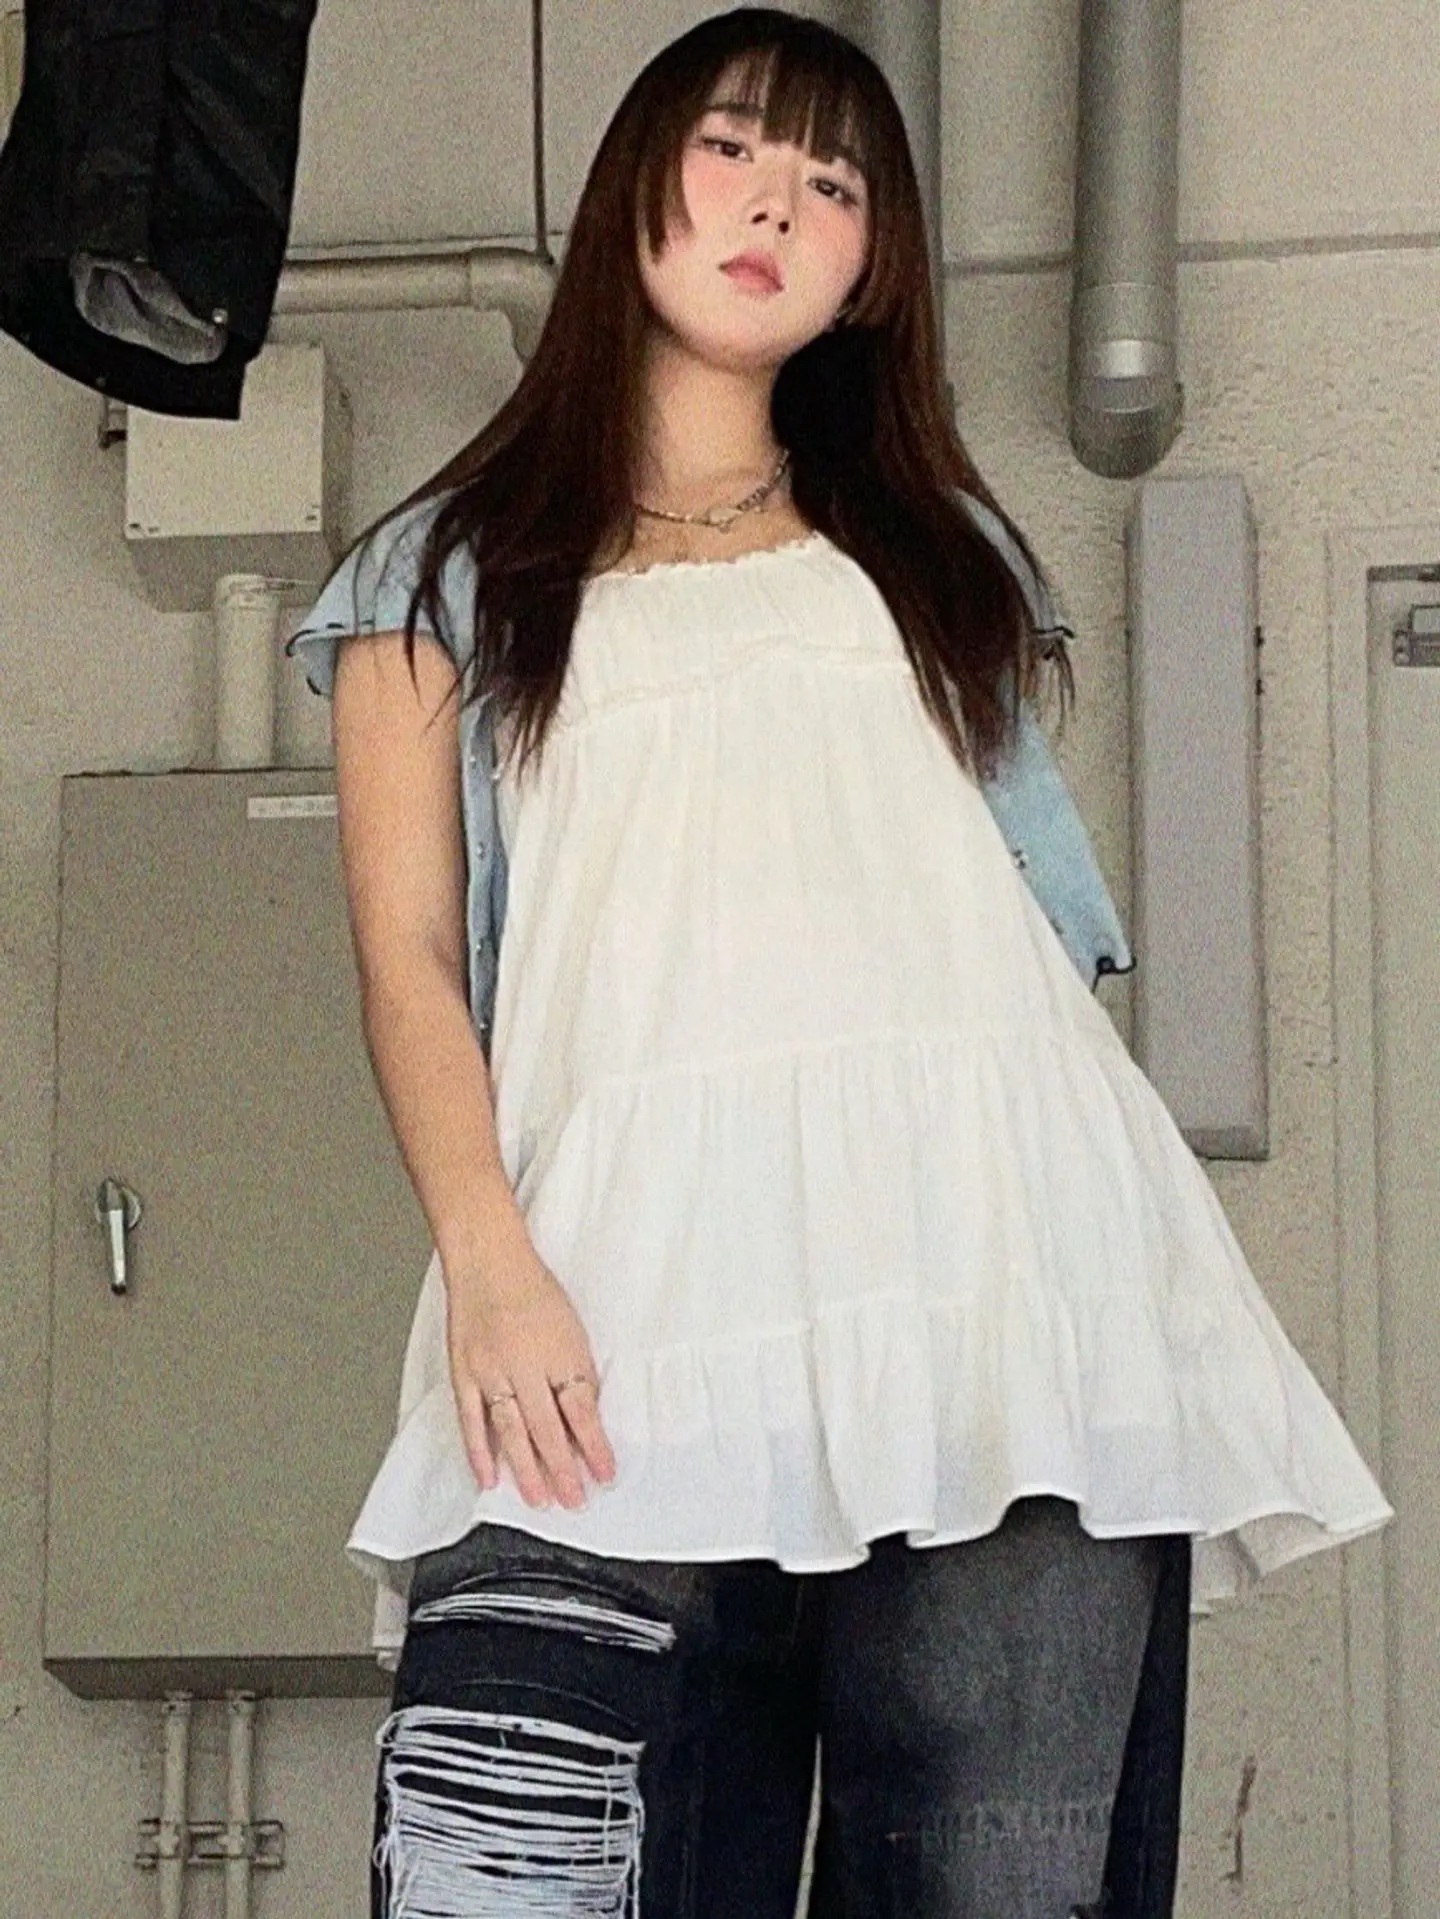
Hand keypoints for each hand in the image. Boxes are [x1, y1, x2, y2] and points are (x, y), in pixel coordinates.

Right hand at [444, 1206, 616, 1509]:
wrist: (488, 1260)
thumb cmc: (534, 1290)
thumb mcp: (571, 1328)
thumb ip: (577, 1373)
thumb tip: (586, 1420)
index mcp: (560, 1352)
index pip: (582, 1410)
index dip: (595, 1446)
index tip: (605, 1475)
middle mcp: (526, 1365)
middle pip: (548, 1428)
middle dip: (563, 1470)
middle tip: (574, 1502)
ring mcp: (491, 1371)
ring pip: (511, 1431)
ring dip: (527, 1470)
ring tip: (540, 1500)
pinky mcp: (464, 1373)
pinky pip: (471, 1420)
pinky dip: (479, 1451)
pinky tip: (490, 1478)